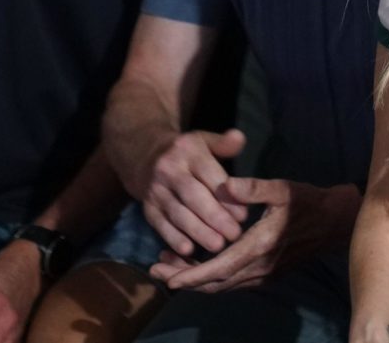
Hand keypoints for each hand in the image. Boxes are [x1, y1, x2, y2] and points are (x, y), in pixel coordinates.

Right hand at [142, 128, 249, 258]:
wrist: (144, 156)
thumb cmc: (186, 153)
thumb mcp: (204, 141)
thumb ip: (224, 143)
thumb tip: (240, 137)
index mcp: (188, 152)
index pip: (209, 175)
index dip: (226, 196)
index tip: (244, 215)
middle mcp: (169, 171)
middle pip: (193, 196)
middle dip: (215, 217)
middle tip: (234, 234)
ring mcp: (156, 191)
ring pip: (178, 213)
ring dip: (198, 232)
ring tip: (218, 246)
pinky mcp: (147, 208)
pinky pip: (160, 225)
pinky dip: (173, 239)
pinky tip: (188, 251)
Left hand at [148, 179, 360, 294]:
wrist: (335, 222)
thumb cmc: (308, 202)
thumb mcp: (282, 188)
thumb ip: (253, 188)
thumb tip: (224, 185)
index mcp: (260, 246)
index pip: (218, 268)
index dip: (190, 275)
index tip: (166, 277)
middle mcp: (259, 267)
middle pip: (214, 283)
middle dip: (183, 280)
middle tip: (156, 271)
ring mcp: (263, 274)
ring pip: (222, 286)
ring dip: (195, 279)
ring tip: (170, 265)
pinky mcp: (266, 275)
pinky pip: (232, 282)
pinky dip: (211, 278)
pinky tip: (199, 264)